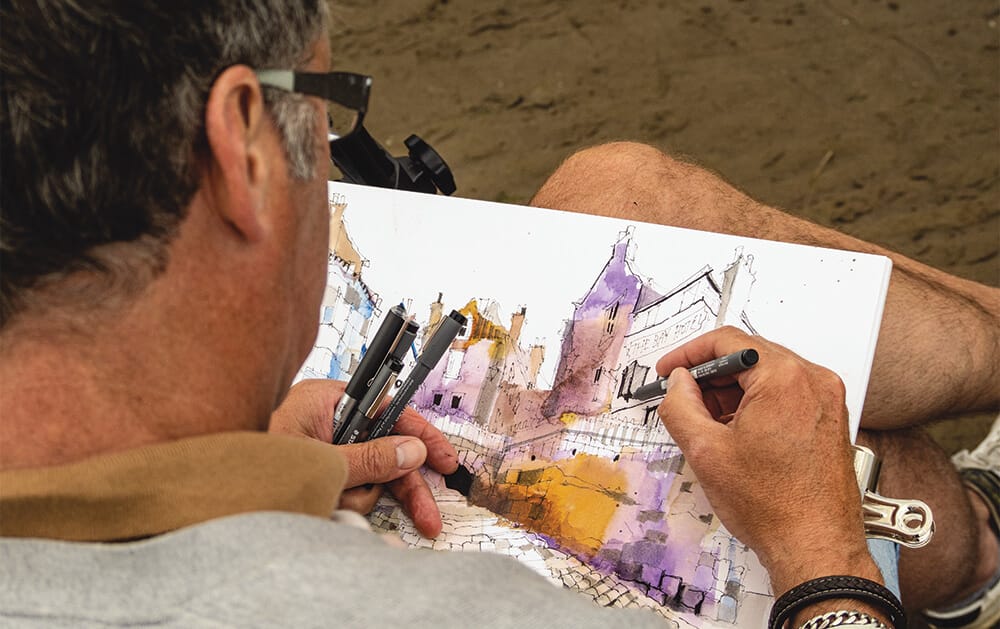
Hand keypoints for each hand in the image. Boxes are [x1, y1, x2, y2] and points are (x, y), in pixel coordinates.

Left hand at [269, 379, 458, 537]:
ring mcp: (323, 450)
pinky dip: (344, 502)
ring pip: (368, 476)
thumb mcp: (322, 459)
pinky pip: (347, 489)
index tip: (444, 459)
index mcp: (329, 400)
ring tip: (337, 502)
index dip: (420, 435)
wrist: (206, 492)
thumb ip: (371, 457)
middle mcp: (329, 422)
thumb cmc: (251, 458)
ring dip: (359, 497)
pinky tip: (330, 506)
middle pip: (385, 450)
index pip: (389, 411)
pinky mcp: (316, 473)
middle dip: (400, 485)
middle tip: (426, 516)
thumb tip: (412, 452)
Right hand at [655, 327, 881, 593]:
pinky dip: (756, 404)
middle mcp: (813, 380)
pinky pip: (786, 395)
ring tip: (707, 424)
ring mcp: (827, 400)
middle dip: (710, 375)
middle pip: (750, 357)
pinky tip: (735, 433)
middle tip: (682, 397)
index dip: (689, 354)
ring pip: (767, 376)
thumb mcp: (705, 451)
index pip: (729, 341)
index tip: (669, 370)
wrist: (815, 548)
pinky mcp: (830, 420)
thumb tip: (677, 382)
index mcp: (784, 378)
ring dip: (732, 392)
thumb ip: (680, 405)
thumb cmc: (771, 506)